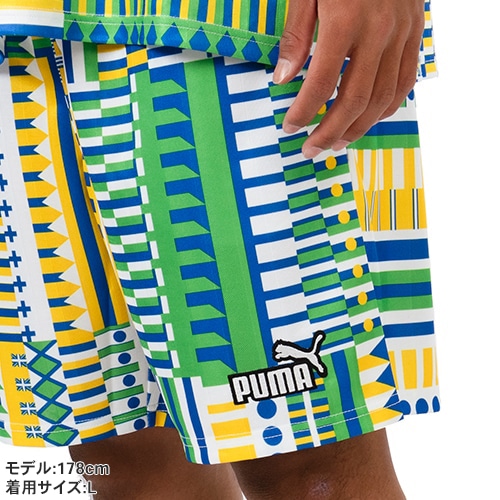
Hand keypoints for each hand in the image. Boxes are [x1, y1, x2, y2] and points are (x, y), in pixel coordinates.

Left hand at [273, 0, 424, 157]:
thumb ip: (296, 36)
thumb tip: (282, 78)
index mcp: (345, 21)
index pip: (320, 83)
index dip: (303, 112)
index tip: (289, 127)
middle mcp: (378, 33)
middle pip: (354, 100)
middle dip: (329, 132)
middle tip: (311, 149)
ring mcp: (402, 34)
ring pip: (382, 98)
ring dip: (358, 128)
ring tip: (336, 144)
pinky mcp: (415, 34)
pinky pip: (405, 81)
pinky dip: (387, 107)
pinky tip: (369, 120)